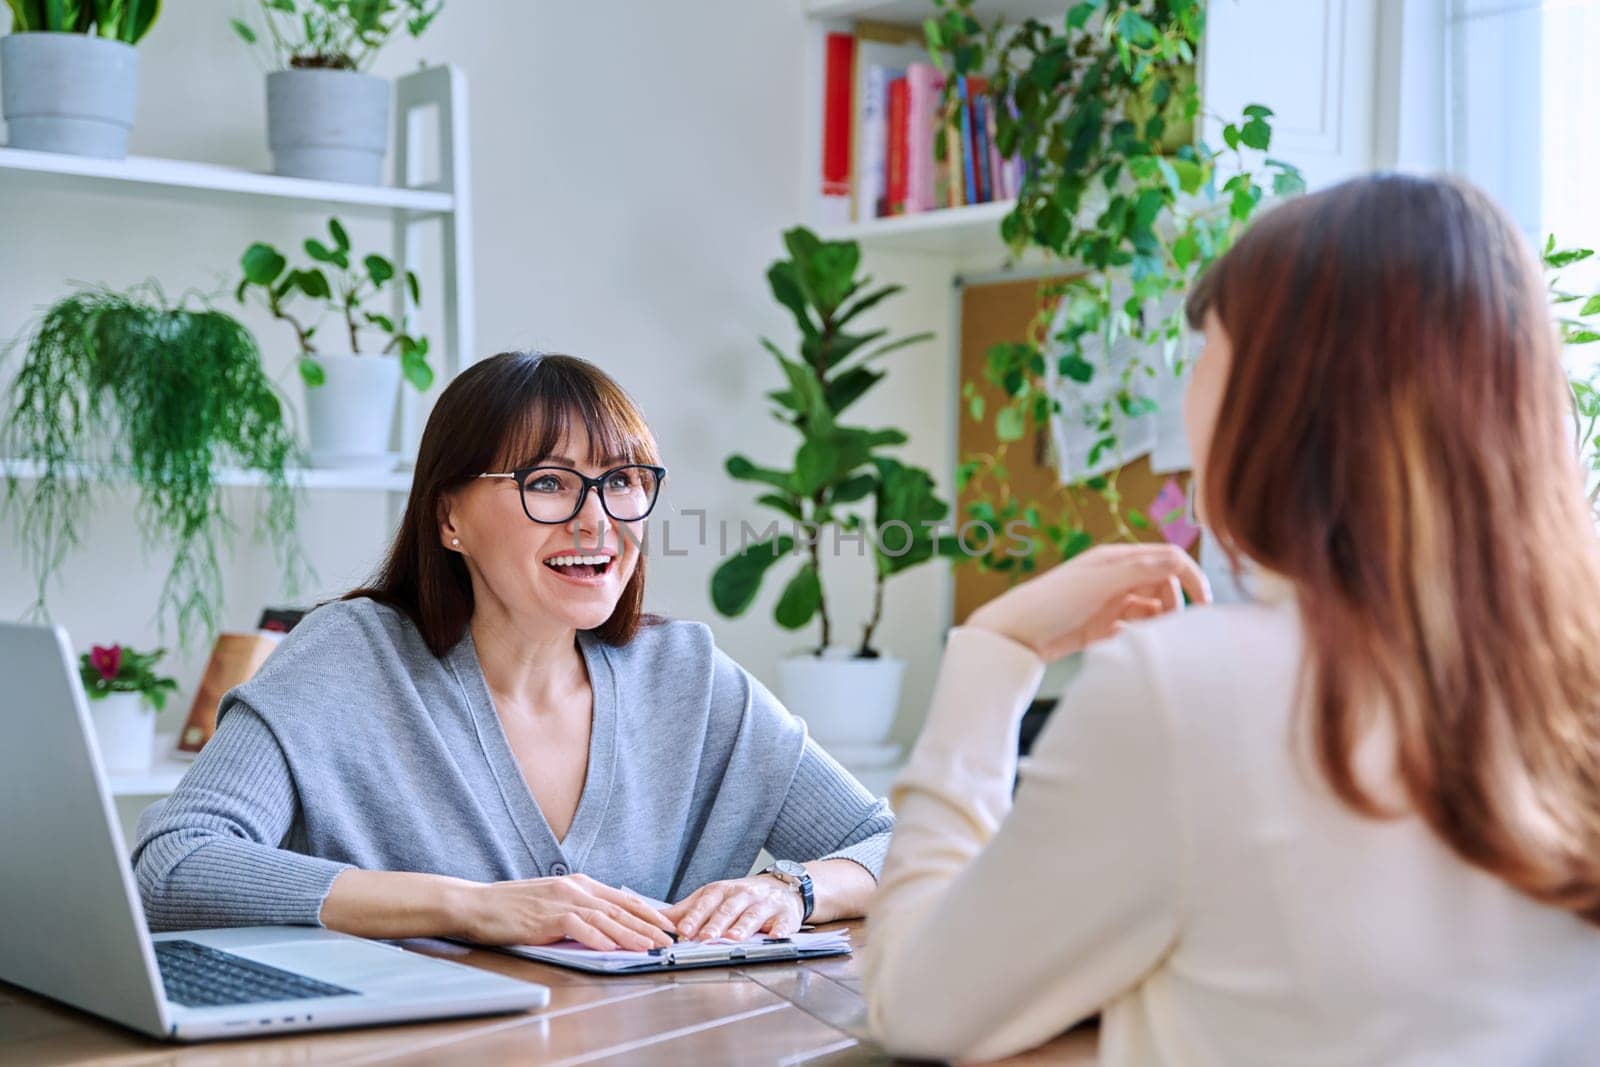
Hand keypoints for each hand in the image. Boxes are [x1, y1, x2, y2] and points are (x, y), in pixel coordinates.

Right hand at [454, 872, 675, 950]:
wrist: (478, 904)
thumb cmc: (513, 907)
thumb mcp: (553, 903)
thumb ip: (578, 910)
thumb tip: (604, 926)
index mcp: (579, 884)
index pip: (621, 898)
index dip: (647, 911)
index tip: (666, 924)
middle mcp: (575, 889)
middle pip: (619, 908)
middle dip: (648, 924)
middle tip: (670, 937)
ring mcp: (562, 901)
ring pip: (605, 918)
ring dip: (631, 933)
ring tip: (650, 945)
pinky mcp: (547, 916)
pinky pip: (578, 927)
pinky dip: (597, 937)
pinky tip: (612, 947)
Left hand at [662, 874, 804, 940]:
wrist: (781, 887)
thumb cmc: (740, 897)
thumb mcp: (712, 898)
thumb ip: (686, 910)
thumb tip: (658, 920)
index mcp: (722, 891)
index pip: (706, 903)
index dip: (695, 916)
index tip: (683, 930)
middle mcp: (743, 895)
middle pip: (728, 909)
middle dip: (716, 923)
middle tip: (705, 937)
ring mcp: (765, 904)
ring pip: (753, 915)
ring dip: (743, 926)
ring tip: (733, 938)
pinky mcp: (785, 915)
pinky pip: (783, 923)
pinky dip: (780, 929)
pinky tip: (776, 936)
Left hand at [967, 543, 1211, 662]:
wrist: (1011, 636)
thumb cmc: (1049, 603)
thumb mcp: (1098, 583)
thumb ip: (1139, 571)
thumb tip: (1178, 561)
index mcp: (1116, 559)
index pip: (1168, 560)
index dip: (1190, 578)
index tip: (1204, 605)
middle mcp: (1115, 578)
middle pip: (1164, 587)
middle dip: (1174, 606)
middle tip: (1171, 632)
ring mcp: (1108, 603)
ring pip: (1150, 610)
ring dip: (1157, 624)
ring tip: (1148, 641)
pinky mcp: (1099, 628)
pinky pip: (1132, 630)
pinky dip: (1137, 637)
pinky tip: (1127, 646)